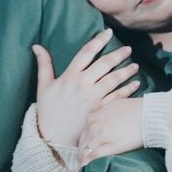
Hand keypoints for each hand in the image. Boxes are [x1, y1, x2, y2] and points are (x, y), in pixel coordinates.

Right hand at [33, 31, 140, 147]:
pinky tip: (136, 84)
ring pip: (114, 79)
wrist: (53, 138)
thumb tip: (36, 46)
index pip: (86, 52)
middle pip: (105, 64)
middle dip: (118, 54)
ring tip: (135, 66)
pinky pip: (118, 96)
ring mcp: (93, 97)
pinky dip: (128, 89)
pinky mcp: (101, 110)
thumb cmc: (48, 111)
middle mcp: (83, 84)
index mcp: (70, 76)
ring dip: (126, 71)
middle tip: (128, 49)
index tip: (108, 32)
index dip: (98, 40)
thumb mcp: (43, 87)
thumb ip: (44, 65)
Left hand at [79, 96, 145, 162]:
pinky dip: (87, 165)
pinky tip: (85, 171)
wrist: (151, 113)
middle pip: (82, 144)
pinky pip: (94, 157)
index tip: (83, 152)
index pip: (83, 134)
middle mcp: (94, 125)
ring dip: (82, 162)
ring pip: (86, 152)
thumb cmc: (137, 109)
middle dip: (80, 155)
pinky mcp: (111, 145)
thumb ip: (104, 113)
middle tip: (79, 165)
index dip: (83, 145)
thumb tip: (103, 122)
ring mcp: (102, 135)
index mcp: (94, 115)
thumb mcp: (115, 104)